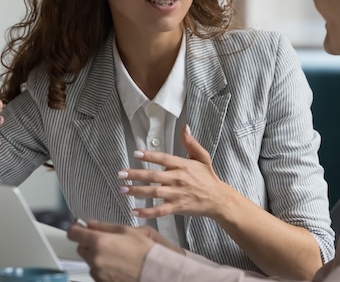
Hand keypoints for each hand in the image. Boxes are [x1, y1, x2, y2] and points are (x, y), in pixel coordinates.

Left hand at [67, 220, 160, 281]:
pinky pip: (96, 271)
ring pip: (89, 260)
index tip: (80, 228)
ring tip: (115, 254)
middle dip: (89, 242)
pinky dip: (102, 267)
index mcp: (99, 242)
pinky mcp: (101, 281)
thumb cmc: (145, 251)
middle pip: (80, 247)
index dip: (76, 228)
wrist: (154, 271)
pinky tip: (117, 264)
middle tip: (105, 240)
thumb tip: (90, 223)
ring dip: (96, 255)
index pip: (73, 233)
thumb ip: (104, 226)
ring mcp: (98, 272)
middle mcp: (95, 258)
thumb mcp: (126, 230)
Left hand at [118, 125, 235, 219]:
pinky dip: (146, 211)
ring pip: (153, 192)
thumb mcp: (203, 157)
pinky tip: (134, 211)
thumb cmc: (208, 178)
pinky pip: (159, 210)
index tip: (135, 154)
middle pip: (153, 176)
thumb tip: (185, 127)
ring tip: (122, 189)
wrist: (218, 199)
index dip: (149, 156)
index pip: (163, 159)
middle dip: (135, 175)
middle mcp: (178, 179)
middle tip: (120, 174)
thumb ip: (191, 143)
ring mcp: (177, 194)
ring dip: (136, 191)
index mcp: (183, 165)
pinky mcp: (177, 207)